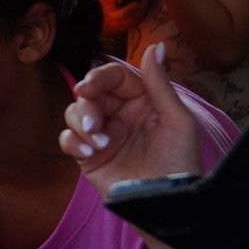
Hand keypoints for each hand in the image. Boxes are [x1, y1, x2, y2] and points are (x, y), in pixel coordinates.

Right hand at [59, 44, 199, 195]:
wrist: (167, 203)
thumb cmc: (180, 162)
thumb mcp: (177, 120)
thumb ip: (159, 83)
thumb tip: (154, 46)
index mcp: (140, 100)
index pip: (113, 77)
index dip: (98, 77)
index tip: (88, 87)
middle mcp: (119, 114)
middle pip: (89, 94)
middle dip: (87, 105)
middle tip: (94, 124)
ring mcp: (102, 134)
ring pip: (74, 113)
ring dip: (81, 124)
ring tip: (100, 144)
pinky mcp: (88, 156)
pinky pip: (68, 139)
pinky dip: (73, 142)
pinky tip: (89, 152)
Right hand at [96, 0, 148, 33]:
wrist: (92, 17)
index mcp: (104, 1)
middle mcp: (110, 14)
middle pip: (123, 13)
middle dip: (133, 7)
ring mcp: (116, 22)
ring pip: (131, 20)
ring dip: (141, 10)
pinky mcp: (121, 27)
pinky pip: (133, 23)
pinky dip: (140, 15)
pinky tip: (143, 6)